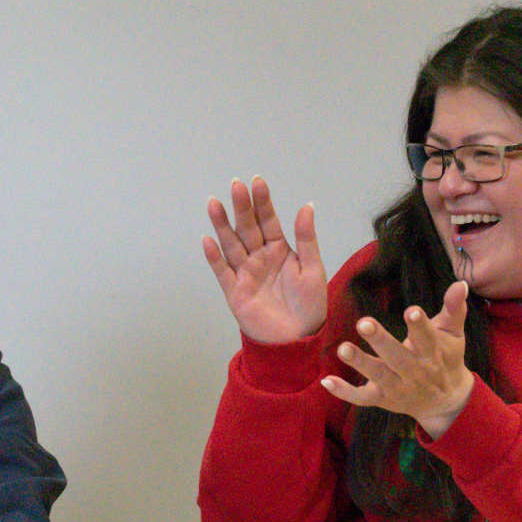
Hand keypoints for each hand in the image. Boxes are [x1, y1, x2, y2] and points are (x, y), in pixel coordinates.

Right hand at [202, 176, 327, 343]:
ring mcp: (245, 273)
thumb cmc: (309, 305)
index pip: (268, 221)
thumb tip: (307, 205)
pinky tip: (208, 241)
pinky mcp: (234, 291)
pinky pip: (222, 272)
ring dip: (222, 225)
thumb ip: (306, 238)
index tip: (257, 182)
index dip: (262, 202)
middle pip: (247, 228)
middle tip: (235, 186)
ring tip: (213, 204)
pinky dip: (214, 257)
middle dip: (241, 207)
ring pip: (231, 245)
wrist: (296, 340)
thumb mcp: (313, 269)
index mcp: (280, 250)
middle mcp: (259, 257)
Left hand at [321, 280, 474, 439]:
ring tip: (343, 348)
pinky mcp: (382, 399)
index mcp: (433, 353)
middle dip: (381, 341)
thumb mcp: (453, 334)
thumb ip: (454, 309)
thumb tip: (459, 283)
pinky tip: (326, 380)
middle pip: (397, 357)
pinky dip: (344, 392)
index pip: (427, 339)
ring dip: (360, 363)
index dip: (419, 326)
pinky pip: (361, 397)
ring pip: (377, 376)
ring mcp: (398, 387)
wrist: (446, 402)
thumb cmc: (446, 358)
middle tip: (364, 322)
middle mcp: (415, 372)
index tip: (410, 311)